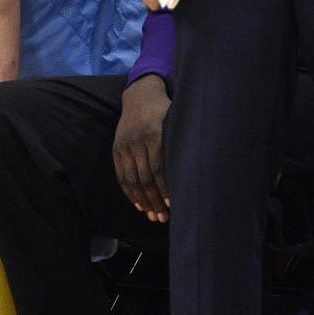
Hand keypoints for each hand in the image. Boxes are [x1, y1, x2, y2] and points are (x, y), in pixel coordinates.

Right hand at [112, 73, 170, 220]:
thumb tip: (197, 170)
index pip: (158, 167)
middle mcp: (136, 140)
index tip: (173, 204)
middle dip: (154, 200)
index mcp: (153, 133)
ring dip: (142, 201)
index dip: (165, 187)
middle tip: (164, 218)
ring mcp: (124, 145)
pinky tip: (139, 205)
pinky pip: (121, 175)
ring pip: (132, 179)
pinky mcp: (116, 149)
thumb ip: (182, 142)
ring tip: (153, 216)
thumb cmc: (166, 111)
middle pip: (144, 177)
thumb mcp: (177, 120)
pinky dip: (129, 193)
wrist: (140, 95)